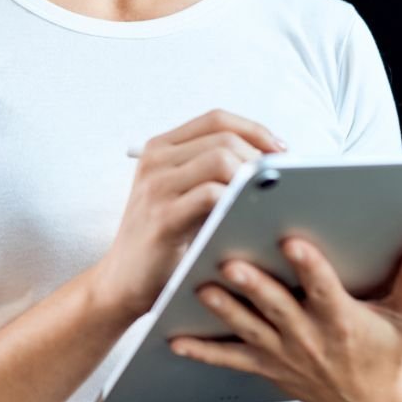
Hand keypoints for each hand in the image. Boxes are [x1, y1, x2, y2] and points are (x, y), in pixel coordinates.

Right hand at [89, 109, 284, 320]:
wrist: (122, 282)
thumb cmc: (164, 241)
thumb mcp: (181, 195)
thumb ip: (211, 172)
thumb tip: (271, 162)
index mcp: (160, 148)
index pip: (217, 119)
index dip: (255, 130)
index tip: (280, 152)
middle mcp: (155, 160)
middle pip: (223, 137)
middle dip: (259, 157)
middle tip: (279, 183)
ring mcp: (156, 186)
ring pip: (221, 159)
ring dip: (251, 178)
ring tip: (266, 200)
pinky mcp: (163, 217)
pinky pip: (212, 194)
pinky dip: (237, 201)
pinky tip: (248, 217)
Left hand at [170, 237, 401, 401]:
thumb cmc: (385, 352)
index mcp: (342, 320)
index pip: (324, 290)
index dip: (309, 267)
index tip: (292, 241)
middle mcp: (308, 337)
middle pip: (277, 308)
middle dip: (254, 287)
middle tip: (230, 263)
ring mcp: (283, 353)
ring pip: (247, 328)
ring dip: (222, 310)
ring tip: (197, 288)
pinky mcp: (265, 364)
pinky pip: (229, 358)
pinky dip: (202, 350)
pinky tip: (173, 339)